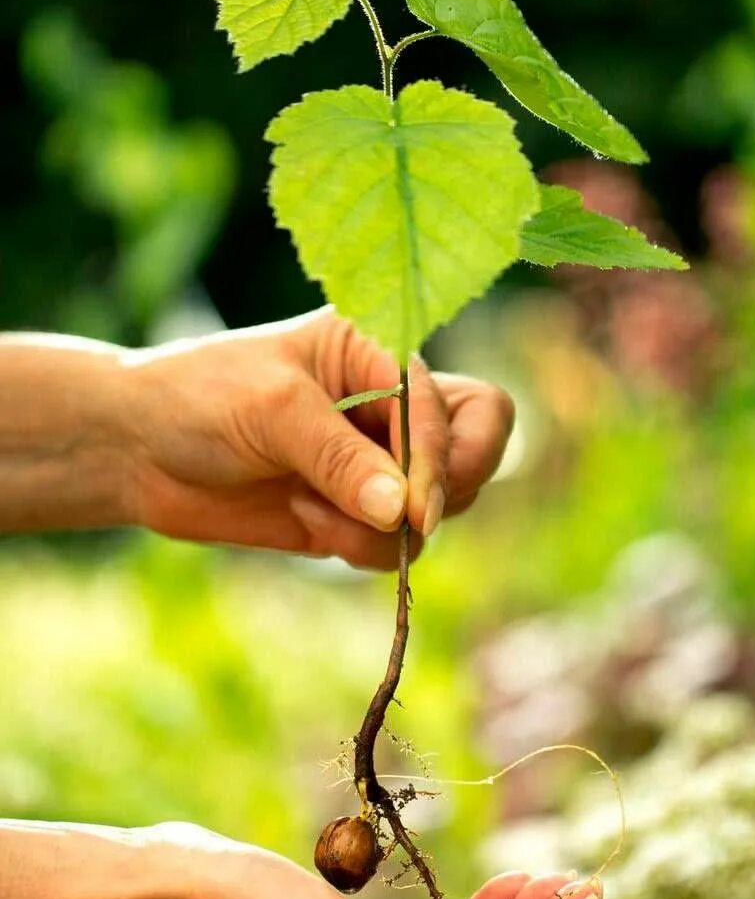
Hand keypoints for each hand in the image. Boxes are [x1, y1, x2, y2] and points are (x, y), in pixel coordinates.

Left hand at [123, 308, 513, 567]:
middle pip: (478, 446)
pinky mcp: (361, 512)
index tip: (414, 509)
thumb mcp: (272, 411)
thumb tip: (405, 512)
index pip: (453, 407)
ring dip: (388, 526)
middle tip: (410, 519)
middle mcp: (394, 404)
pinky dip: (361, 547)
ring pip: (444, 506)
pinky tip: (302, 519)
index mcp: (382, 351)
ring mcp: (382, 461)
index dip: (438, 459)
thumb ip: (341, 459)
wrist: (133, 449)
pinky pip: (398, 545)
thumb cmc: (197, 398)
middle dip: (448, 487)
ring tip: (312, 508)